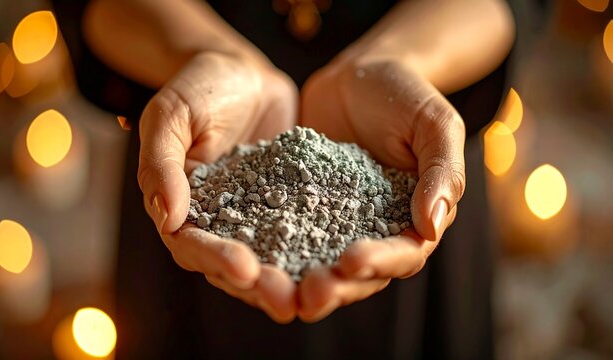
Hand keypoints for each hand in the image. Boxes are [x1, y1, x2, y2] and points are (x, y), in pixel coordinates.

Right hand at [138, 52, 298, 322]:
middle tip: (288, 301)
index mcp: (181, 208)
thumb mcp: (171, 116)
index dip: (216, 260)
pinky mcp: (288, 206)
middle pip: (234, 266)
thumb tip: (168, 218)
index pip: (193, 246)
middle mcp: (218, 222)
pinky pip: (303, 231)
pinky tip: (344, 261)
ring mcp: (255, 217)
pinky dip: (320, 249)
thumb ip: (162, 163)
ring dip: (293, 280)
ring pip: (272, 258)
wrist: (242, 73)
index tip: (244, 269)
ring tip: (320, 293)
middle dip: (260, 286)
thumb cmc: (198, 88)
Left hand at [298, 57, 464, 321]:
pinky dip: (275, 247)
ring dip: (302, 279)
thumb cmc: (406, 94)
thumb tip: (432, 227)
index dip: (381, 262)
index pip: (405, 253)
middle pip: (361, 274)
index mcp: (417, 217)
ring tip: (275, 287)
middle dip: (337, 287)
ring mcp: (339, 221)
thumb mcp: (434, 124)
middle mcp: (378, 228)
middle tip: (308, 295)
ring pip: (323, 262)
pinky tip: (250, 253)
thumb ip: (441, 172)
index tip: (351, 261)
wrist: (359, 75)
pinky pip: (291, 232)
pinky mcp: (306, 208)